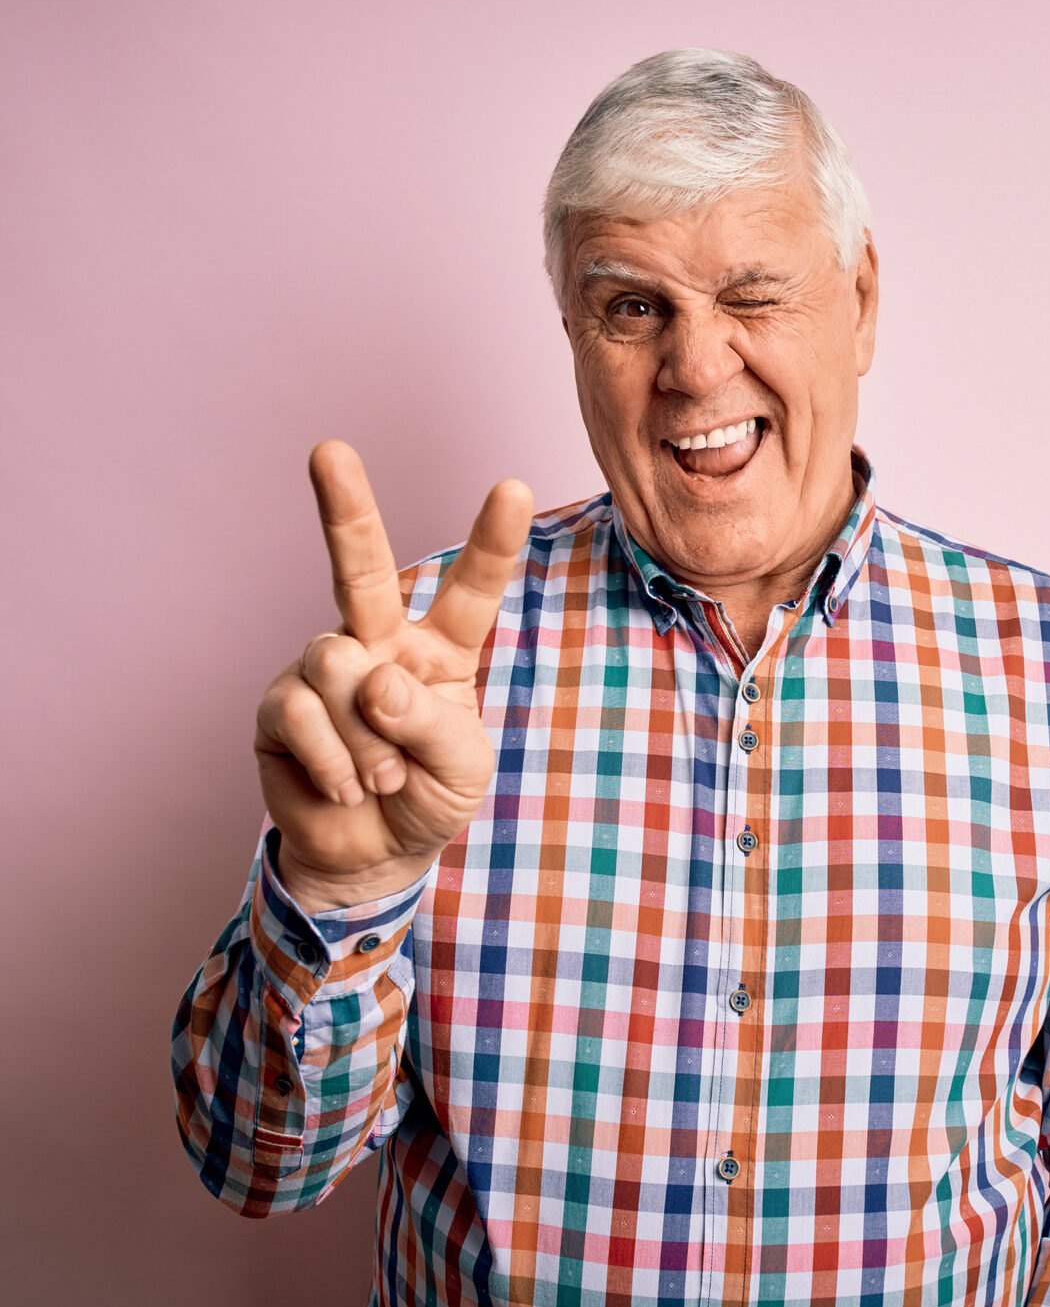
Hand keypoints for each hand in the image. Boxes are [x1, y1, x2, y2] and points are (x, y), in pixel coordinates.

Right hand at [254, 440, 533, 912]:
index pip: (470, 590)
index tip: (512, 488)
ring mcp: (325, 669)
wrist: (371, 855)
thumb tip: (373, 678)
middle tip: (328, 451)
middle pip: (363, 569)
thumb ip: (431, 721)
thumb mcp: (461, 768)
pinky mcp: (280, 705)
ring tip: (381, 778)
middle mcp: (379, 643)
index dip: (491, 542)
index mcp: (441, 650)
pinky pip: (303, 711)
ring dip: (366, 737)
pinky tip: (346, 787)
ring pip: (334, 663)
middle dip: (344, 509)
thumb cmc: (428, 798)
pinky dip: (334, 760)